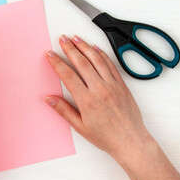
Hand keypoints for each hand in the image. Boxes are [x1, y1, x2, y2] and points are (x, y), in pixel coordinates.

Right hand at [45, 34, 151, 157]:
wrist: (130, 141)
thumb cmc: (106, 137)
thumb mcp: (80, 127)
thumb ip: (64, 110)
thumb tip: (50, 99)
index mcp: (87, 100)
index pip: (67, 75)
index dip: (57, 63)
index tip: (50, 55)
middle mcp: (100, 89)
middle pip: (81, 63)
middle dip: (70, 49)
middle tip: (62, 39)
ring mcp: (112, 85)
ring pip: (97, 60)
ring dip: (85, 47)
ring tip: (77, 38)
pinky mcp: (121, 85)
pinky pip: (111, 65)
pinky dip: (102, 54)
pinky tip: (96, 48)